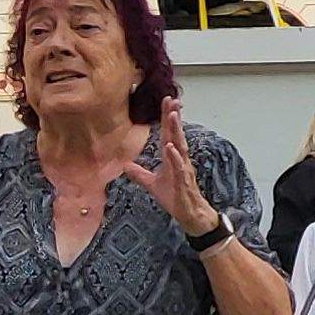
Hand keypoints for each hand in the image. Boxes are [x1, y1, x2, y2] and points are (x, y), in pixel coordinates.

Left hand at [118, 97, 221, 236]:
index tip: (166, 101)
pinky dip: (175, 157)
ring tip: (172, 116)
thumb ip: (140, 174)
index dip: (167, 118)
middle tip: (171, 100)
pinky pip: (179, 167)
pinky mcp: (184, 181)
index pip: (168, 134)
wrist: (189, 214)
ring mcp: (183, 169)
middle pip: (175, 134)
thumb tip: (125, 166)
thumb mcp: (152, 184)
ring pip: (180, 146)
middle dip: (173, 117)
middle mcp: (179, 160)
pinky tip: (170, 147)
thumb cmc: (175, 198)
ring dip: (176, 131)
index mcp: (171, 158)